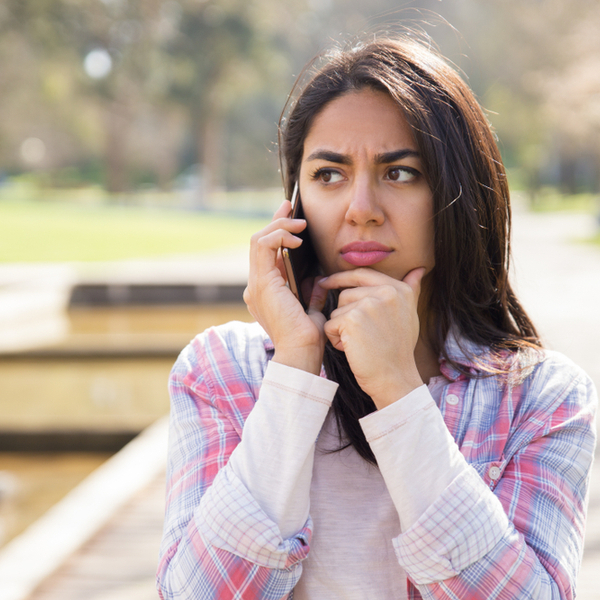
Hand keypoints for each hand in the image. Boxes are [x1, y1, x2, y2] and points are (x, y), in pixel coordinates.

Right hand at [243, 201, 327, 373]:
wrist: (302, 354)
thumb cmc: (309, 337)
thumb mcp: (312, 308)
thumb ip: (311, 292)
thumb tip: (318, 278)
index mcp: (266, 291)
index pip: (266, 253)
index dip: (276, 230)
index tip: (290, 215)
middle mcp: (256, 286)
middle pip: (259, 242)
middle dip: (276, 221)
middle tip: (290, 207)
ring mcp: (256, 285)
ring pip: (258, 240)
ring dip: (278, 226)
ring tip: (298, 223)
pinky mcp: (262, 283)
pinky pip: (263, 247)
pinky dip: (278, 236)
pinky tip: (296, 238)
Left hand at [319, 267, 425, 407]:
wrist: (395, 378)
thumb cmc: (399, 349)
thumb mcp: (409, 314)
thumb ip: (411, 289)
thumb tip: (418, 269)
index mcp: (399, 289)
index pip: (362, 274)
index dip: (341, 278)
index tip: (326, 282)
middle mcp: (386, 292)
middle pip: (345, 294)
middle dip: (345, 315)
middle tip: (362, 336)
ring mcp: (368, 304)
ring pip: (336, 310)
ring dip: (341, 329)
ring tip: (360, 343)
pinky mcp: (352, 319)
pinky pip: (330, 325)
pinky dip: (336, 340)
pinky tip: (352, 349)